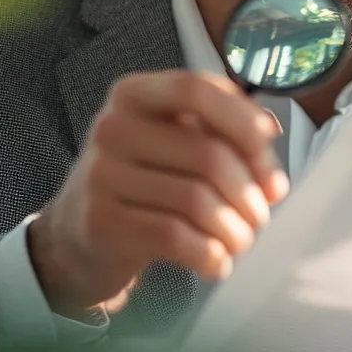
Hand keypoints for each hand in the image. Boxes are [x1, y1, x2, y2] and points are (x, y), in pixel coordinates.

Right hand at [28, 71, 286, 317]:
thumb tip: (273, 180)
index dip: (241, 116)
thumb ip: (227, 142)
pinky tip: (217, 262)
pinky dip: (208, 253)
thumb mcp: (176, 142)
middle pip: (208, 154)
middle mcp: (112, 127)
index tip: (269, 140)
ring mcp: (101, 175)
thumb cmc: (144, 178)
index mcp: (135, 94)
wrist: (77, 231)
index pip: (196, 89)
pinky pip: (174, 236)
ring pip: (196, 200)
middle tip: (261, 213)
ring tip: (242, 239)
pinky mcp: (100, 221)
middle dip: (249, 190)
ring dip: (234, 228)